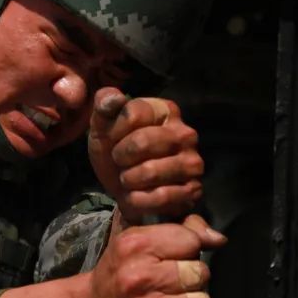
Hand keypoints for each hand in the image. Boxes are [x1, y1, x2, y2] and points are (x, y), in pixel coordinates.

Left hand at [88, 86, 204, 221]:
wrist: (126, 191)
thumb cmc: (117, 152)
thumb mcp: (103, 127)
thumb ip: (104, 106)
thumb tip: (114, 98)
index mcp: (165, 110)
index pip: (133, 114)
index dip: (114, 131)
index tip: (112, 140)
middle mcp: (185, 133)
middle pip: (142, 142)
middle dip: (120, 157)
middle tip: (120, 162)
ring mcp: (192, 162)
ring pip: (150, 171)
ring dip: (129, 180)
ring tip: (128, 179)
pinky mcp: (193, 189)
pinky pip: (160, 196)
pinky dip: (138, 200)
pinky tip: (136, 195)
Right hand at [88, 214, 213, 297]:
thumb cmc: (121, 272)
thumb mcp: (140, 239)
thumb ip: (182, 229)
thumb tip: (217, 238)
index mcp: (134, 245)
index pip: (191, 241)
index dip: (188, 249)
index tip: (174, 257)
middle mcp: (137, 277)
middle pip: (200, 273)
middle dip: (192, 277)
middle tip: (172, 282)